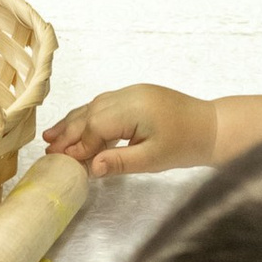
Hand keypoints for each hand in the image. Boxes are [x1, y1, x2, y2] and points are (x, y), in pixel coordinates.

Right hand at [43, 86, 211, 176]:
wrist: (213, 127)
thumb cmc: (186, 146)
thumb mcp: (153, 160)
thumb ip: (120, 162)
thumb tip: (90, 168)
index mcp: (134, 108)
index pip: (96, 126)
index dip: (78, 144)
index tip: (62, 160)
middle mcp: (130, 95)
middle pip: (90, 112)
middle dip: (69, 131)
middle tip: (48, 150)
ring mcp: (133, 93)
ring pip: (95, 106)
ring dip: (74, 121)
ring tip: (52, 137)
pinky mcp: (137, 96)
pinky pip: (106, 104)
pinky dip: (89, 116)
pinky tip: (78, 126)